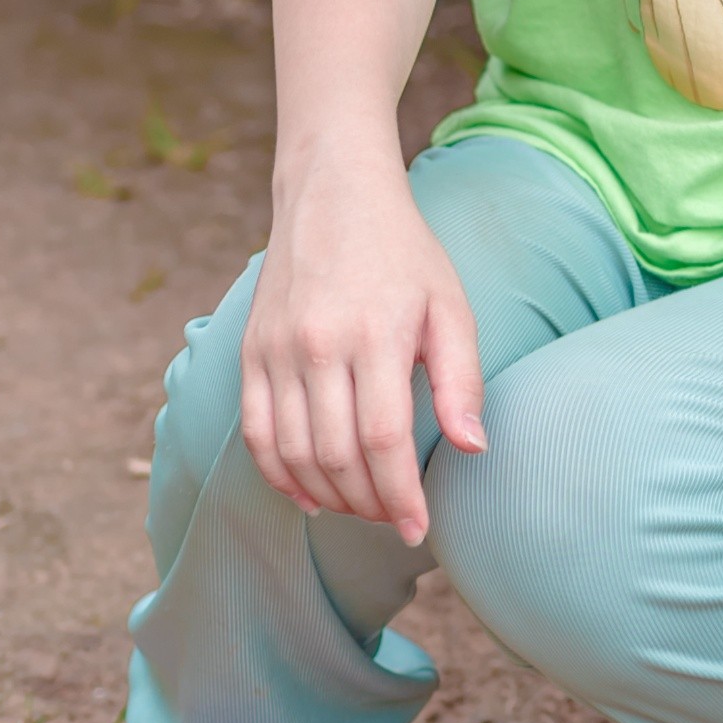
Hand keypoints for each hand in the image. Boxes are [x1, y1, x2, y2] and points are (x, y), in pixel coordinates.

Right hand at [236, 148, 485, 543]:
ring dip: (328, 496)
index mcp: (375, 335)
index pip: (384, 441)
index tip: (419, 528)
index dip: (401, 496)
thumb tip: (472, 449)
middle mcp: (317, 346)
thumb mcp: (450, 306)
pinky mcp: (249, 353)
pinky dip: (280, 475)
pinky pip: (255, 434)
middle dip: (368, 503)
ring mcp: (276, 351)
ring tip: (362, 508)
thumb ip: (461, 380)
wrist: (333, 194)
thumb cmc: (404, 253)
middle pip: (336, 455)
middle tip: (394, 520)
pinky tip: (311, 495)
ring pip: (292, 453)